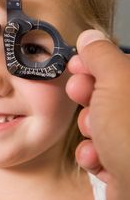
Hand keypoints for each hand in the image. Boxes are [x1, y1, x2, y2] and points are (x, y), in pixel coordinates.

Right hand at [66, 29, 129, 199]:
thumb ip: (102, 56)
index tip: (76, 63)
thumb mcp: (115, 84)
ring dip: (89, 129)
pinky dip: (92, 152)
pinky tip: (97, 158)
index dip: (95, 61)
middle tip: (80, 95)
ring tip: (96, 138)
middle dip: (88, 97)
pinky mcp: (123, 162)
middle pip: (108, 93)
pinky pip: (98, 147)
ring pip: (99, 122)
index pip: (119, 65)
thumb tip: (91, 37)